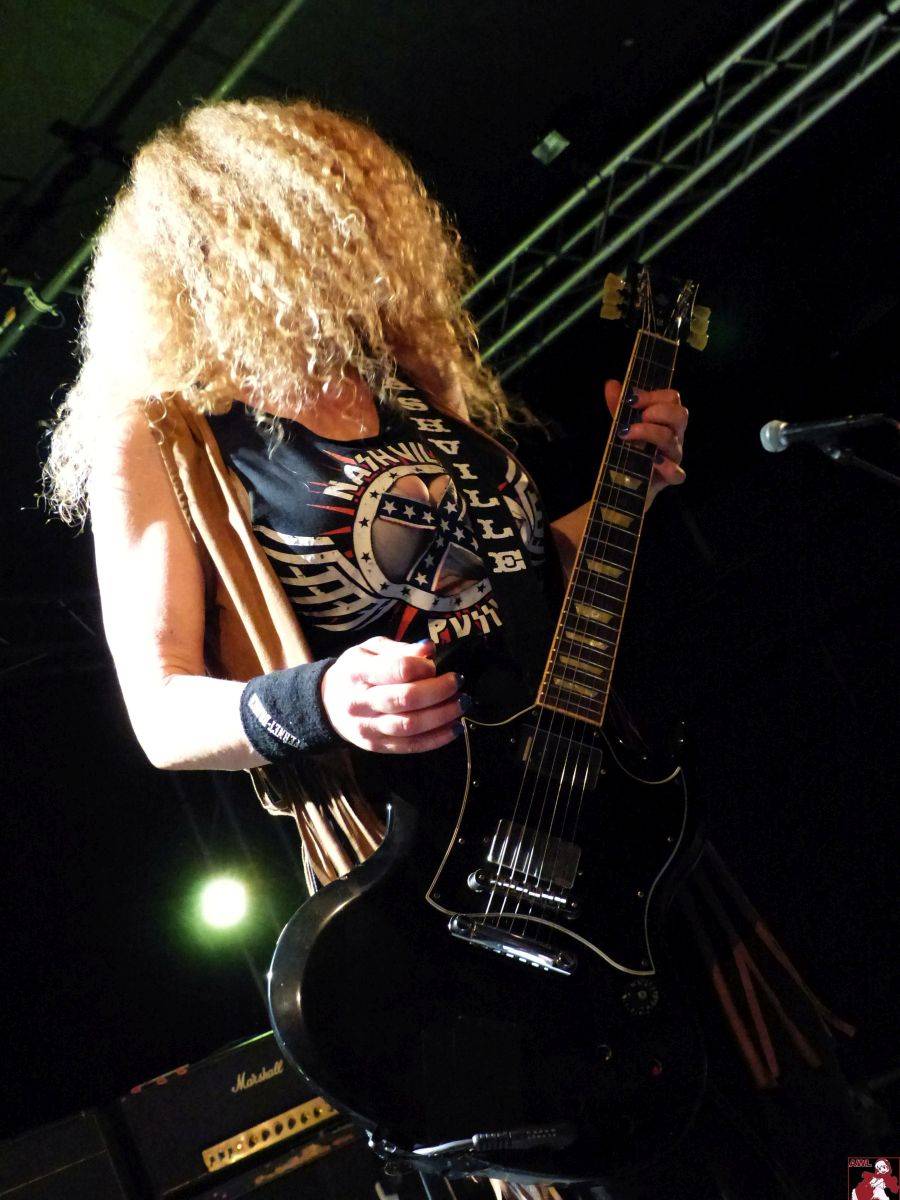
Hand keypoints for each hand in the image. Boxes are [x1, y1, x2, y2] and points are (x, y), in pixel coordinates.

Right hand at [321, 636, 466, 753]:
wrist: (326, 704)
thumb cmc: (355, 671)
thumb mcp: (370, 650)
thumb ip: (400, 649)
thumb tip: (429, 648)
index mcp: (357, 672)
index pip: (397, 670)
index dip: (423, 667)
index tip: (435, 664)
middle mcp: (360, 703)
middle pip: (406, 699)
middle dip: (439, 691)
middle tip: (458, 683)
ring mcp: (368, 728)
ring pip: (410, 726)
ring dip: (442, 716)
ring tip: (462, 704)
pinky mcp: (377, 746)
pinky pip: (410, 746)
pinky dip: (437, 739)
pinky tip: (455, 728)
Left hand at [604, 378, 687, 506]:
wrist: (626, 485)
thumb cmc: (630, 451)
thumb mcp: (622, 426)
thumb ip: (618, 407)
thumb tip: (611, 384)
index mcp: (666, 420)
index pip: (672, 398)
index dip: (653, 395)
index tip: (631, 399)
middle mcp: (674, 435)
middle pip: (680, 414)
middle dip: (658, 411)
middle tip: (639, 417)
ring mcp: (674, 457)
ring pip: (671, 440)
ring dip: (649, 432)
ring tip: (627, 434)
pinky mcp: (670, 478)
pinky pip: (677, 473)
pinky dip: (667, 467)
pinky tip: (652, 462)